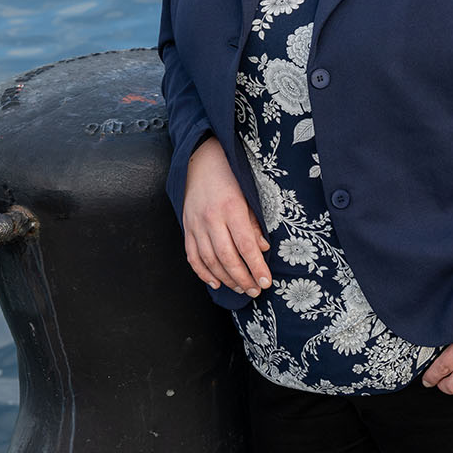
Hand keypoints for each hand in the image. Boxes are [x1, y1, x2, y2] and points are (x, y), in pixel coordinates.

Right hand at [182, 137, 269, 296]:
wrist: (200, 163)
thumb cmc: (229, 179)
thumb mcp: (249, 196)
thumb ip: (254, 224)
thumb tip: (262, 249)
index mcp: (231, 208)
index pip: (246, 245)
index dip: (256, 266)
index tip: (266, 281)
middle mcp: (211, 219)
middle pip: (227, 257)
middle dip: (243, 278)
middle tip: (255, 290)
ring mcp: (196, 225)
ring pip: (210, 260)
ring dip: (226, 278)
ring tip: (241, 289)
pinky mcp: (186, 228)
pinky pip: (193, 256)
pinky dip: (203, 273)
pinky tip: (216, 282)